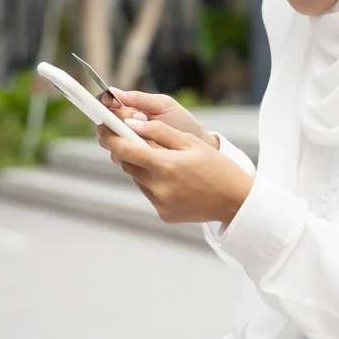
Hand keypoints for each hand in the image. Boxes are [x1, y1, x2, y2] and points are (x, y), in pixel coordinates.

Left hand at [96, 119, 253, 225]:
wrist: (236, 201)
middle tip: (132, 137)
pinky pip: (149, 193)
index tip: (102, 128)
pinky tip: (173, 178)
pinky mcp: (164, 214)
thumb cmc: (217, 168)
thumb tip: (131, 124)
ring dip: (141, 166)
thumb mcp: (191, 142)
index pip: (124, 149)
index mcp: (165, 166)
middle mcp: (159, 188)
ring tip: (161, 158)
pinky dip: (153, 182)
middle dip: (127, 149)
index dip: (109, 137)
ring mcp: (160, 204)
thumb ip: (159, 132)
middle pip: (128, 164)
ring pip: (137, 179)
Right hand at [97, 88, 219, 149]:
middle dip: (118, 120)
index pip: (106, 106)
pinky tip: (142, 149)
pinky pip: (120, 158)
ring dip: (122, 137)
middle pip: (105, 124)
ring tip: (144, 133)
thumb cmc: (182, 123)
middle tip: (140, 118)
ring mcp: (129, 146)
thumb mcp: (164, 105)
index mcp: (130, 111)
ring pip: (109, 142)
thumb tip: (113, 91)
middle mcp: (125, 129)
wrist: (199, 148)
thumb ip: (139, 98)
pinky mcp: (134, 162)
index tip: (111, 102)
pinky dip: (127, 153)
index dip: (105, 104)